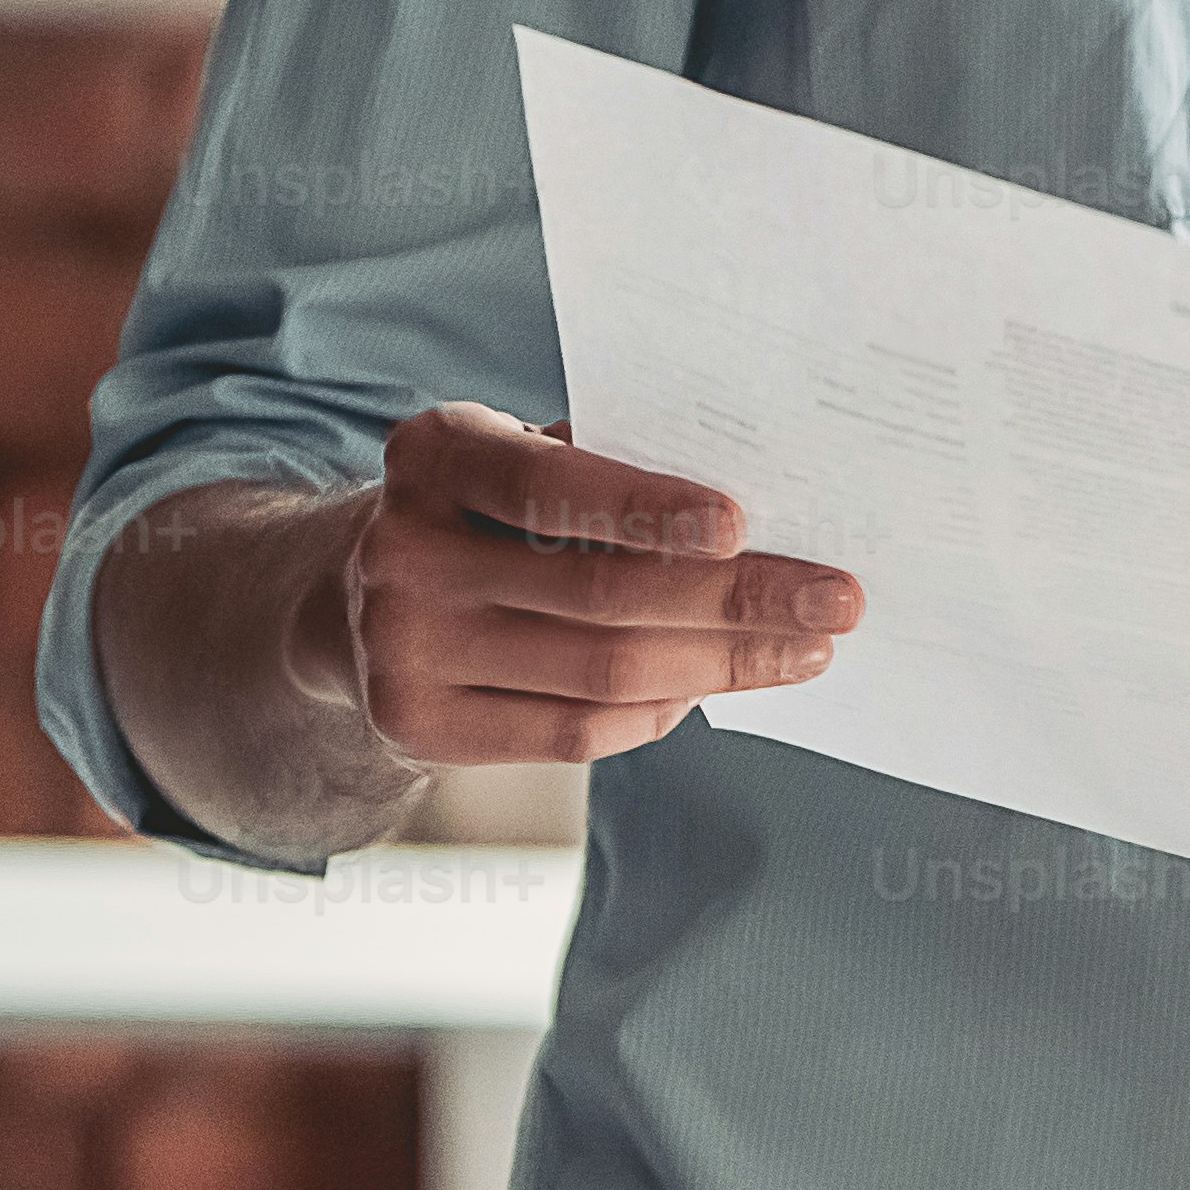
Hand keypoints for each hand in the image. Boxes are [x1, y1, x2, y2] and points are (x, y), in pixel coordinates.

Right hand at [326, 404, 857, 767]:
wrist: (354, 600)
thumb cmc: (483, 513)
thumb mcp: (518, 458)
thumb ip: (607, 470)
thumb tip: (760, 514)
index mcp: (434, 455)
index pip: (553, 487)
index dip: (649, 508)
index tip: (745, 523)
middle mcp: (405, 552)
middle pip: (600, 593)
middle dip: (737, 600)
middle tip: (835, 600)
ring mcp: (405, 650)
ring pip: (602, 673)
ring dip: (722, 666)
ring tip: (803, 651)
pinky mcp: (420, 728)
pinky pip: (573, 733)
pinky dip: (657, 712)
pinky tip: (710, 688)